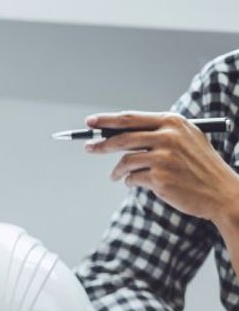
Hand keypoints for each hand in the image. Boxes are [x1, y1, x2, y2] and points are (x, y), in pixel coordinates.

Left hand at [85, 111, 238, 223]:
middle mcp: (168, 137)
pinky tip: (136, 183)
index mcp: (173, 122)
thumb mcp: (186, 138)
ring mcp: (163, 158)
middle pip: (122, 139)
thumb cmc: (200, 166)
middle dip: (101, 145)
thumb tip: (120, 132)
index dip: (107, 121)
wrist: (220, 191)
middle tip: (88, 148)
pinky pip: (132, 179)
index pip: (131, 119)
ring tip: (116, 176)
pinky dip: (130, 182)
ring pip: (125, 161)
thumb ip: (159, 132)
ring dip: (117, 171)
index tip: (89, 122)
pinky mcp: (159, 178)